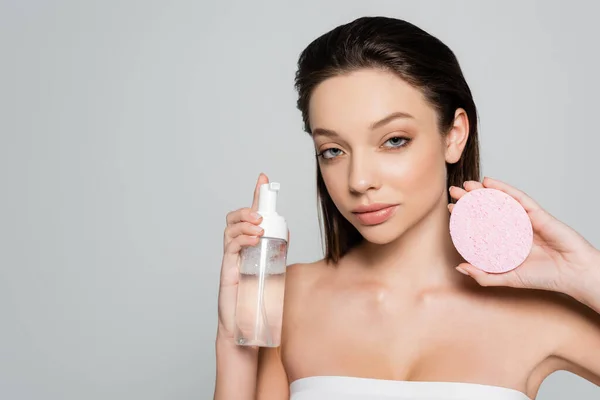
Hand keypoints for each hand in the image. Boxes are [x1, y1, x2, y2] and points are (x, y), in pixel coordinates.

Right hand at [217, 173, 268, 339]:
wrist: (246, 328)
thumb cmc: (258, 301)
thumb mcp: (273, 271)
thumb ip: (277, 251)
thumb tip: (286, 232)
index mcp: (249, 245)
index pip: (251, 216)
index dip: (256, 196)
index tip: (263, 179)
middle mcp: (238, 249)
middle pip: (234, 218)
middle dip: (247, 209)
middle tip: (260, 214)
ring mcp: (231, 259)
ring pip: (229, 229)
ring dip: (245, 223)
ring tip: (259, 227)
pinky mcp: (227, 271)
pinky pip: (230, 248)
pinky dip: (241, 239)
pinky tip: (254, 239)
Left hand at [448, 176, 597, 293]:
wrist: (573, 275)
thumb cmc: (545, 277)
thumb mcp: (509, 278)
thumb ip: (485, 275)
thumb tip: (459, 267)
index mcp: (506, 241)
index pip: (482, 224)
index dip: (466, 215)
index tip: (451, 208)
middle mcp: (513, 227)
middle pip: (488, 209)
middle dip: (470, 199)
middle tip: (454, 191)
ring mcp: (525, 218)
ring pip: (501, 200)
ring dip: (482, 190)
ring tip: (466, 184)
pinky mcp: (538, 213)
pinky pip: (518, 198)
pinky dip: (503, 188)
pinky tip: (488, 182)